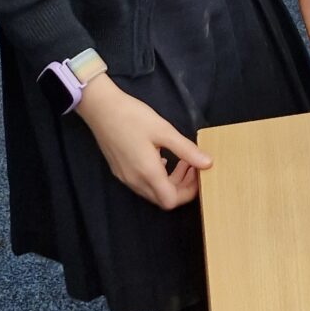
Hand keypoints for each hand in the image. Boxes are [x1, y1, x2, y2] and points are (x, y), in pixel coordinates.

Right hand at [75, 75, 212, 208]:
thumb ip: (186, 150)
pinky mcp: (120, 171)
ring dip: (171, 182)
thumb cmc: (133, 117)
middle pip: (163, 199)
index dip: (188, 192)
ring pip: (153, 192)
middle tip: (193, 165)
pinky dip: (158, 177)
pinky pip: (143, 184)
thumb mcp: (164, 130)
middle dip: (182, 186)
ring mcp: (125, 178)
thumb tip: (208, 163)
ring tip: (182, 160)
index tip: (198, 173)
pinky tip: (163, 158)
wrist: (101, 109)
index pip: (171, 201)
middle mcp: (135, 181)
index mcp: (147, 173)